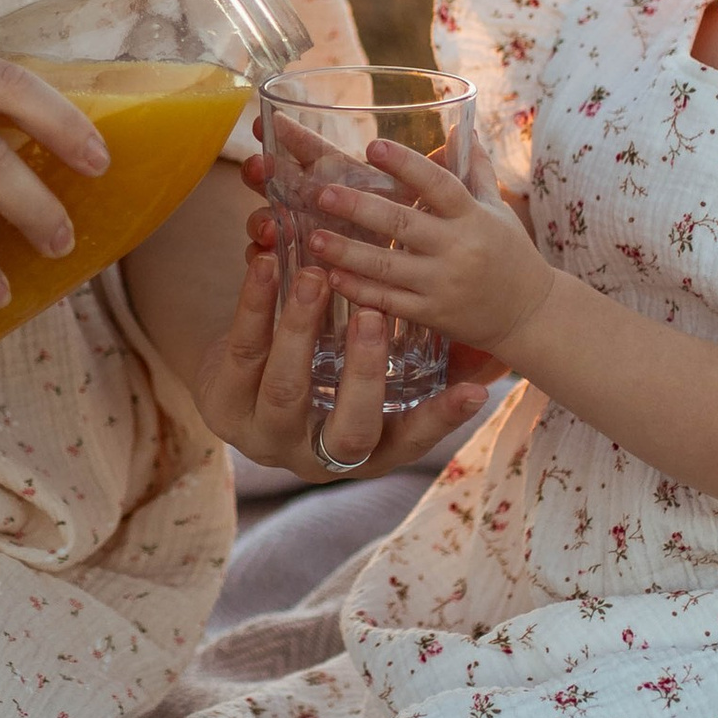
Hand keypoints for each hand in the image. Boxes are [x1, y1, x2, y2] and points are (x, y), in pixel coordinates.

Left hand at [187, 241, 493, 480]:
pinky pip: (241, 351)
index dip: (442, 420)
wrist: (237, 379)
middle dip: (364, 374)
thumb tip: (495, 353)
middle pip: (347, 428)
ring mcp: (265, 436)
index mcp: (365, 451)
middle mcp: (317, 454)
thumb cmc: (326, 372)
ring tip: (318, 276)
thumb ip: (426, 363)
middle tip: (378, 316)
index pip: (411, 441)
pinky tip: (267, 262)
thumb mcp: (373, 374)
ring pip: (285, 387)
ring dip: (301, 329)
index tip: (475, 391)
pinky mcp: (222, 403)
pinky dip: (255, 304)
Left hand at [305, 133, 554, 361]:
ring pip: (388, 267)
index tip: (374, 146)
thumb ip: (475, 170)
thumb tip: (461, 126)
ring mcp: (443, 284)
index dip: (407, 165)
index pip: (439, 184)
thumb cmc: (510, 253)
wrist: (530, 314)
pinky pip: (390, 302)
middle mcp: (458, 249)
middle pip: (404, 224)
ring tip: (314, 238)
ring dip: (348, 252)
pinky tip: (331, 277)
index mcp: (473, 217)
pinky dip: (360, 291)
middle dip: (360, 208)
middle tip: (323, 193)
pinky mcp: (432, 314)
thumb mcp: (497, 209)